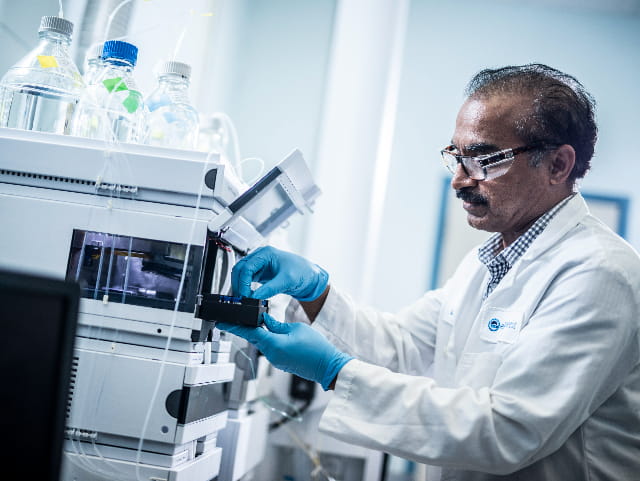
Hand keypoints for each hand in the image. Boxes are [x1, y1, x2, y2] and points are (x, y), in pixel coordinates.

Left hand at [217, 314, 352, 390]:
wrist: (327, 367)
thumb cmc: (316, 348)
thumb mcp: (296, 328)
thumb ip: (277, 324)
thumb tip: (265, 320)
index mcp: (274, 344)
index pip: (249, 332)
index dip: (234, 326)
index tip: (221, 322)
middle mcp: (271, 354)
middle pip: (254, 337)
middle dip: (249, 326)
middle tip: (243, 316)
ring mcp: (275, 360)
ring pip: (263, 342)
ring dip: (262, 333)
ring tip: (267, 323)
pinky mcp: (280, 363)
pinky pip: (271, 349)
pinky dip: (270, 340)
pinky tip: (277, 334)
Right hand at [231, 246, 328, 300]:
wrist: (310, 277)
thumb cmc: (303, 272)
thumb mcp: (286, 280)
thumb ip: (269, 289)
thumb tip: (253, 298)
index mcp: (266, 253)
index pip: (246, 267)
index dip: (243, 282)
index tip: (244, 296)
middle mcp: (261, 257)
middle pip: (240, 269)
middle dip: (238, 284)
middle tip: (241, 298)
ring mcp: (260, 265)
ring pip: (241, 274)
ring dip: (240, 286)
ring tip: (243, 299)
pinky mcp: (261, 274)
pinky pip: (247, 280)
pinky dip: (245, 287)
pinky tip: (248, 296)